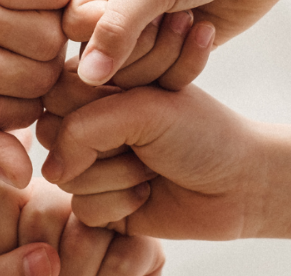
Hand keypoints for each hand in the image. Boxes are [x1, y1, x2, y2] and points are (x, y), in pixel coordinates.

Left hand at [0, 177, 165, 275]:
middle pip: (41, 215)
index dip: (0, 240)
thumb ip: (5, 269)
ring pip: (82, 240)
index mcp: (26, 198)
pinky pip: (119, 262)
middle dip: (40, 265)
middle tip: (54, 275)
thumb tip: (44, 258)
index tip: (13, 262)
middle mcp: (68, 195)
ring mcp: (112, 217)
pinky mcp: (145, 243)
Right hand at [40, 85, 284, 240]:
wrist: (241, 181)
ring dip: (118, 176)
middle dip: (105, 143)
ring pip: (67, 177)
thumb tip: (50, 172)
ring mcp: (91, 162)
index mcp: (99, 81)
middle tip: (146, 139)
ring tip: (152, 166)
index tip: (141, 98)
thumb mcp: (144, 110)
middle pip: (52, 134)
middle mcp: (89, 120)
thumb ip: (84, 127)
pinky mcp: (98, 201)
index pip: (58, 91)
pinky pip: (83, 208)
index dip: (93, 103)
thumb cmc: (201, 133)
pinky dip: (121, 204)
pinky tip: (148, 193)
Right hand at [66, 0, 290, 85]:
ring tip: (190, 18)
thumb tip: (87, 77)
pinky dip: (188, 63)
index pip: (74, 30)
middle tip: (176, 13)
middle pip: (103, 63)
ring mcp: (137, 36)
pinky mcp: (167, 56)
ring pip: (133, 80)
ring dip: (170, 53)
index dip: (109, 32)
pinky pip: (162, 84)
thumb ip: (116, 29)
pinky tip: (205, 30)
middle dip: (147, 45)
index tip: (146, 9)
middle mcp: (107, 9)